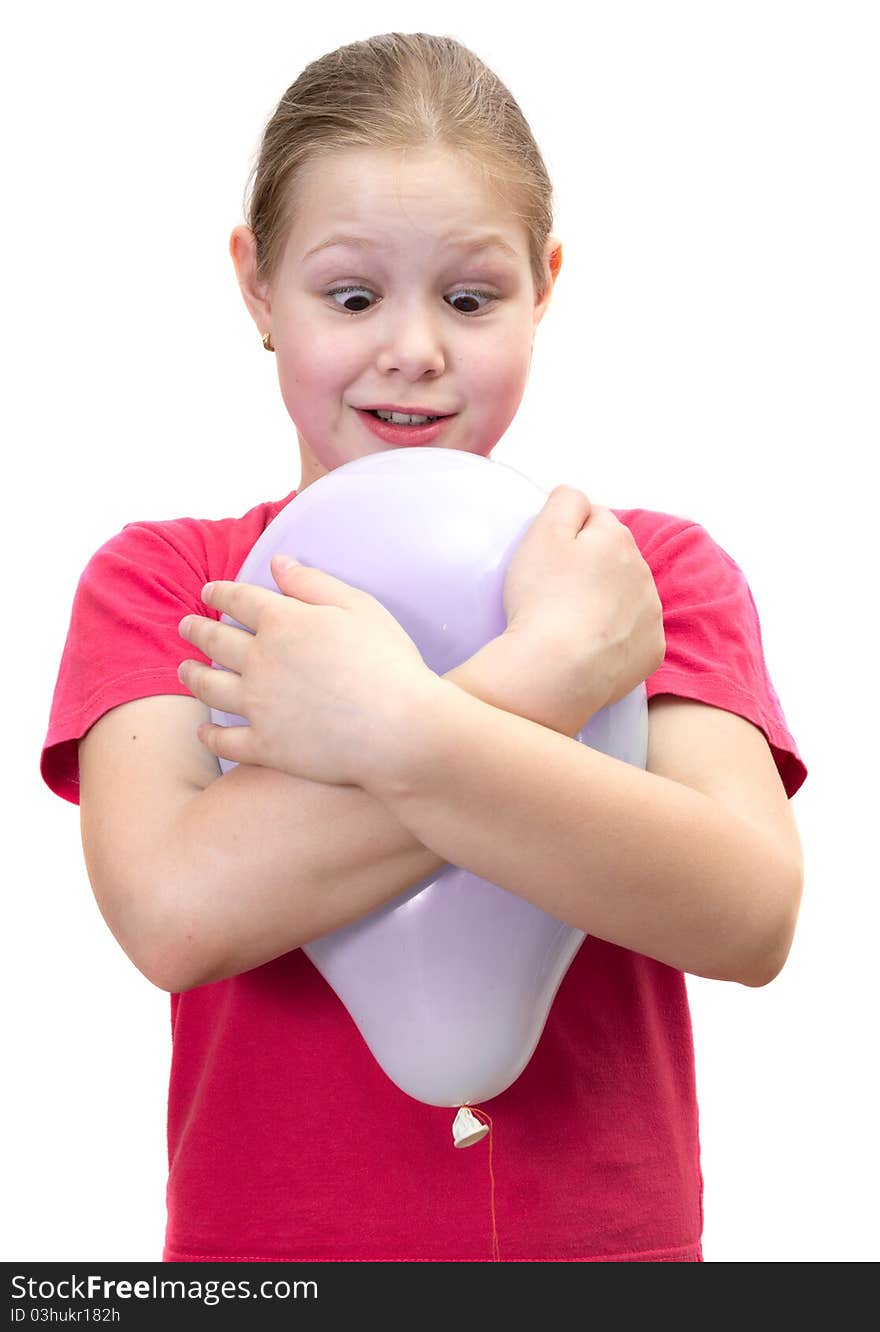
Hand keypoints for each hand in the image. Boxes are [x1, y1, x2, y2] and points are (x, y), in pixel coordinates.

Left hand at [177, 556, 440, 788]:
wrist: (402, 730)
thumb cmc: (390, 664)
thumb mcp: (359, 608)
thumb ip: (314, 583)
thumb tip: (277, 562)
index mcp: (283, 621)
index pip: (239, 599)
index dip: (220, 593)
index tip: (208, 592)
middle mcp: (260, 661)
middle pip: (215, 641)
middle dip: (196, 631)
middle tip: (185, 627)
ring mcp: (259, 706)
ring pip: (210, 687)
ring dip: (192, 676)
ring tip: (185, 671)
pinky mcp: (265, 747)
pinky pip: (226, 739)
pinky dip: (211, 734)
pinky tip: (204, 731)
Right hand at [503, 486, 664, 711]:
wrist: (557, 669)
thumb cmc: (542, 598)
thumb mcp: (543, 534)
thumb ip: (564, 502)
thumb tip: (578, 496)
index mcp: (617, 538)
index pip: (595, 519)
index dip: (569, 536)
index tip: (549, 560)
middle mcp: (643, 572)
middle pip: (614, 558)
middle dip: (591, 568)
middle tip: (555, 592)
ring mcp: (651, 614)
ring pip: (626, 596)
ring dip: (604, 601)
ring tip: (569, 623)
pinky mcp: (651, 650)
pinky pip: (632, 635)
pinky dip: (614, 637)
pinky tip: (588, 647)